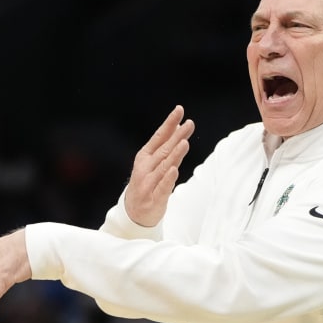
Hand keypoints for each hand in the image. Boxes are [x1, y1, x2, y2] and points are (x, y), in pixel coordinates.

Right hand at [125, 105, 194, 226]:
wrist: (134, 212)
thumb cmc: (147, 182)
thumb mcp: (154, 162)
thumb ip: (167, 145)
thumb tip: (179, 124)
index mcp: (145, 156)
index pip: (159, 136)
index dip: (169, 123)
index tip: (179, 110)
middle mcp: (145, 168)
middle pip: (164, 150)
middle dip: (177, 136)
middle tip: (189, 124)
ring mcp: (148, 183)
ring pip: (164, 167)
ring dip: (174, 155)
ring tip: (184, 143)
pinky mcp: (154, 199)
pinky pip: (162, 187)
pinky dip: (168, 179)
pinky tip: (174, 170)